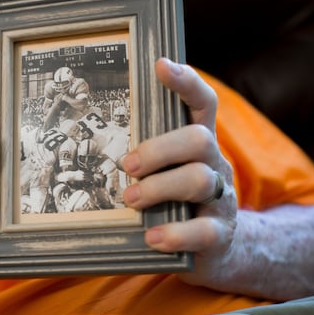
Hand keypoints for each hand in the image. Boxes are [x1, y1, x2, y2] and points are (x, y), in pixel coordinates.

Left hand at [122, 58, 237, 288]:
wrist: (217, 249)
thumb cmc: (177, 201)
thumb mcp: (167, 172)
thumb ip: (147, 154)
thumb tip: (92, 136)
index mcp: (199, 144)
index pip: (201, 103)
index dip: (186, 83)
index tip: (161, 64)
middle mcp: (215, 164)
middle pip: (199, 139)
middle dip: (159, 149)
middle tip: (127, 165)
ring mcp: (221, 198)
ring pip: (199, 179)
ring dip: (158, 187)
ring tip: (130, 199)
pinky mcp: (220, 233)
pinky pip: (204, 230)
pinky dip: (174, 232)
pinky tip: (152, 237)